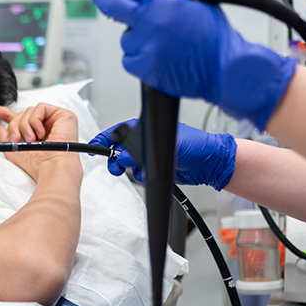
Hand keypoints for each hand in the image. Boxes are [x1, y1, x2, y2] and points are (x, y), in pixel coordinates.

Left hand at [0, 103, 79, 181]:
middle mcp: (47, 126)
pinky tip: (41, 134)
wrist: (51, 168)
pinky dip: (36, 120)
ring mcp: (56, 120)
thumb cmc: (35, 164)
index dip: (6, 113)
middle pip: (23, 114)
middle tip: (16, 138)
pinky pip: (41, 108)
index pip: (20, 118)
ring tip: (31, 140)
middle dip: (15, 125)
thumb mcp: (13, 148)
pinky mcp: (65, 115)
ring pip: (30, 111)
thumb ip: (3, 135)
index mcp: (36, 133)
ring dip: (25, 125)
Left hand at [84, 0, 296, 129]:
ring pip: (125, 38)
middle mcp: (151, 22)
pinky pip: (129, 59)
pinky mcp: (144, 67)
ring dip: (135, 38)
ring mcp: (145, 46)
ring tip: (160, 42)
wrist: (225, 70)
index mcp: (165, 2)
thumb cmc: (217, 39)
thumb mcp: (204, 1)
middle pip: (113, 6)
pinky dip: (138, 58)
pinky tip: (157, 57)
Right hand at [89, 119, 236, 189]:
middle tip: (114, 167)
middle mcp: (145, 142)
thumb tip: (123, 157)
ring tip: (135, 171)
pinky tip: (147, 175)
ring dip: (129, 169)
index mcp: (146, 129)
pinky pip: (138, 173)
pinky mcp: (154, 169)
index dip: (104, 140)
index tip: (94, 148)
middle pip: (119, 150)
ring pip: (127, 164)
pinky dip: (140, 176)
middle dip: (114, 159)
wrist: (211, 164)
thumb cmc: (197, 146)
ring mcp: (150, 156)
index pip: (118, 133)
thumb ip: (142, 152)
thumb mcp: (167, 147)